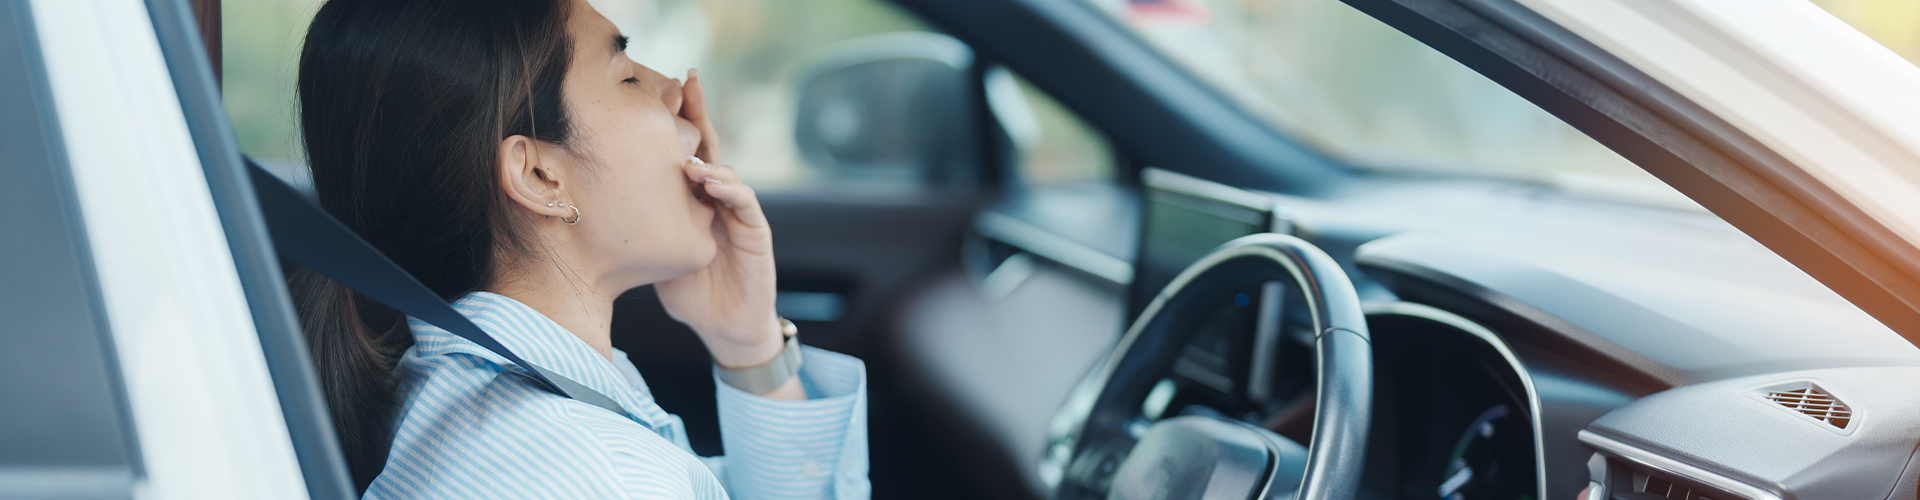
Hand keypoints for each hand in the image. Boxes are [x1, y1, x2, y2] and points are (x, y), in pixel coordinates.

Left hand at [655, 69, 783, 369]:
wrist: (724, 326)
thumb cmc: (689, 291)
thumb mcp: (654, 251)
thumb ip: (638, 225)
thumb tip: (588, 204)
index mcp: (694, 200)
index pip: (684, 151)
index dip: (675, 120)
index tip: (658, 89)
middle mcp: (718, 199)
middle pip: (710, 147)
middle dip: (699, 112)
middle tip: (688, 81)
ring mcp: (739, 213)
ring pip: (727, 171)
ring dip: (707, 159)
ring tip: (684, 155)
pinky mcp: (757, 232)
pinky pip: (745, 203)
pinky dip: (729, 189)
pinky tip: (709, 183)